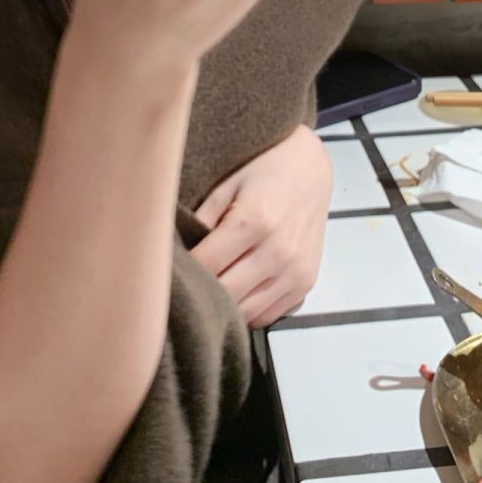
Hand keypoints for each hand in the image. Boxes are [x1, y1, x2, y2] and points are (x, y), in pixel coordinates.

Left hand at [189, 125, 332, 328]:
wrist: (311, 167)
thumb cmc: (263, 168)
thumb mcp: (226, 183)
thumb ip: (202, 218)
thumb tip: (178, 253)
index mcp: (252, 221)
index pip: (206, 265)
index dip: (185, 270)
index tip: (170, 269)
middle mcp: (277, 251)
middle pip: (225, 294)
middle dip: (202, 292)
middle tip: (187, 283)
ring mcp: (295, 271)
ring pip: (246, 312)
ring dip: (225, 306)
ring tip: (210, 289)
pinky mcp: (305, 283)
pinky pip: (268, 315)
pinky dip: (248, 310)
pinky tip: (237, 291)